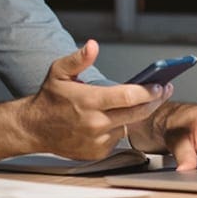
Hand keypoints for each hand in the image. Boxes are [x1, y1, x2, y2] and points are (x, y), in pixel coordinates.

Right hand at [0, 40, 171, 162]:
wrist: (34, 128)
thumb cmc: (49, 98)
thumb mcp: (59, 71)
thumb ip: (78, 59)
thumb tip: (93, 45)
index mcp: (89, 100)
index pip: (129, 96)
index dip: (149, 91)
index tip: (160, 85)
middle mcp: (95, 122)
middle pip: (137, 113)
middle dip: (153, 101)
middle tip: (162, 91)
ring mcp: (97, 140)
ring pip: (127, 125)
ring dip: (131, 115)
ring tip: (128, 104)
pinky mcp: (97, 152)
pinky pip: (117, 138)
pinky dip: (117, 128)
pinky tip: (108, 120)